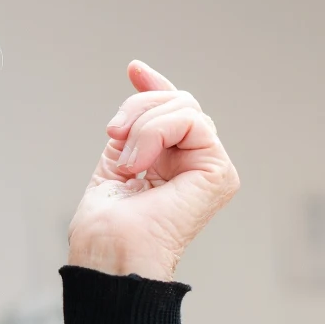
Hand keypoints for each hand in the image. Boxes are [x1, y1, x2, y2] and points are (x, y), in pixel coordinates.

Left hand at [68, 61, 238, 279]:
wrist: (109, 255)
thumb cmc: (105, 228)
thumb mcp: (117, 158)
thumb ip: (135, 126)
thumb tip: (141, 78)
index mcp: (173, 167)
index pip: (175, 114)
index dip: (155, 88)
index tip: (134, 68)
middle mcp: (196, 166)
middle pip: (178, 103)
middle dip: (138, 108)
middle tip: (113, 134)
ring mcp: (211, 169)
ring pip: (184, 107)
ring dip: (143, 125)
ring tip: (125, 161)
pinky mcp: (219, 172)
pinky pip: (190, 121)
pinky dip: (155, 132)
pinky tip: (138, 162)